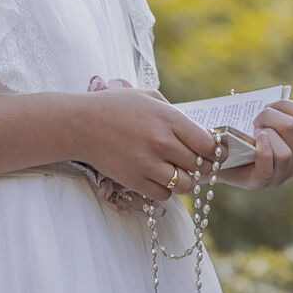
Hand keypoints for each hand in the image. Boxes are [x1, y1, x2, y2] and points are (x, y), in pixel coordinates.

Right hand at [77, 80, 219, 203]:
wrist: (80, 124)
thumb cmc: (115, 107)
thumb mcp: (149, 97)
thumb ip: (175, 113)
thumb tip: (198, 132)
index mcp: (169, 119)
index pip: (209, 144)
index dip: (212, 151)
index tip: (207, 151)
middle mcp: (162, 142)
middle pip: (199, 166)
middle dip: (197, 165)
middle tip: (188, 161)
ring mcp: (148, 164)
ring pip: (185, 184)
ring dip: (182, 180)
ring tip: (172, 170)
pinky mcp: (134, 181)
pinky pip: (164, 195)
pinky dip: (164, 190)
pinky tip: (156, 178)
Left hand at [219, 94, 292, 189]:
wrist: (222, 156)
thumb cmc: (250, 135)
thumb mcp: (273, 120)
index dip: (284, 104)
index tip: (268, 107)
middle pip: (292, 127)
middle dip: (270, 116)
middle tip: (256, 119)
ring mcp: (282, 174)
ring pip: (285, 152)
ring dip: (265, 134)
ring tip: (253, 132)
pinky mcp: (262, 181)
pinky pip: (270, 166)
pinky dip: (264, 151)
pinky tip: (257, 140)